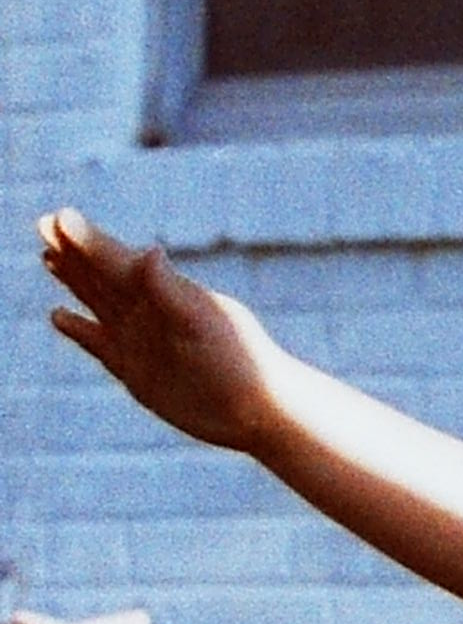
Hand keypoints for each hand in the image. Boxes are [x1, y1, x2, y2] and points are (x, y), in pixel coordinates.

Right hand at [37, 211, 283, 454]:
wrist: (258, 407)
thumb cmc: (238, 359)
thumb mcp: (200, 319)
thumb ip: (167, 288)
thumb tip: (148, 252)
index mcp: (159, 291)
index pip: (113, 258)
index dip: (85, 238)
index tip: (57, 217)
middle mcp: (145, 311)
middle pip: (99, 274)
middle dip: (70, 250)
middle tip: (43, 223)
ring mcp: (138, 339)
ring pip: (95, 302)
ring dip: (72, 279)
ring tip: (49, 256)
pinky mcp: (134, 371)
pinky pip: (97, 343)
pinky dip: (77, 329)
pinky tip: (58, 315)